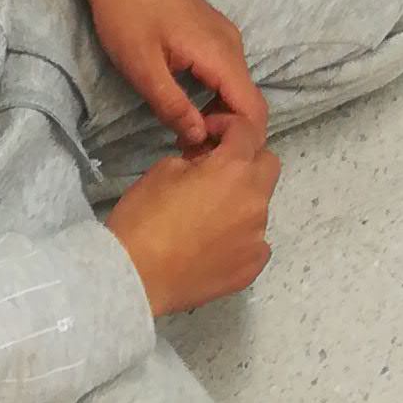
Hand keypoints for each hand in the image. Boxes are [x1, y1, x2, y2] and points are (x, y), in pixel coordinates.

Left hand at [56, 0, 268, 152]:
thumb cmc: (125, 14)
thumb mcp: (142, 67)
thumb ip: (173, 105)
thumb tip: (200, 138)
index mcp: (220, 52)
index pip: (252, 107)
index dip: (238, 139)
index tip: (204, 154)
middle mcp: (231, 42)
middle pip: (247, 98)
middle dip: (227, 130)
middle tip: (191, 151)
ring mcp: (223, 34)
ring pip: (236, 86)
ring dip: (219, 114)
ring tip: (186, 133)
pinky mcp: (211, 31)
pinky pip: (225, 72)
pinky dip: (214, 96)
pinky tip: (188, 107)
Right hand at [104, 140, 280, 315]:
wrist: (134, 276)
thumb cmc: (143, 217)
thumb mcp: (164, 169)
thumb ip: (198, 159)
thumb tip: (209, 164)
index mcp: (234, 170)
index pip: (247, 132)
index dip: (227, 126)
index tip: (210, 136)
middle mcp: (255, 201)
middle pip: (268, 165)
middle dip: (247, 160)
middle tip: (217, 171)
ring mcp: (258, 237)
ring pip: (260, 206)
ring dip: (241, 201)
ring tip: (208, 215)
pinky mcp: (252, 267)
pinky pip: (255, 241)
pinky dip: (240, 237)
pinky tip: (213, 245)